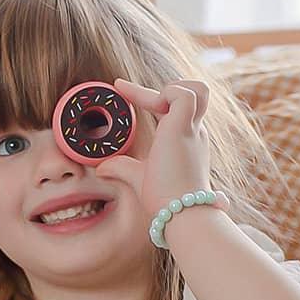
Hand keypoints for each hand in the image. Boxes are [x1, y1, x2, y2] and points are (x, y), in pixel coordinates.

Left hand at [96, 78, 226, 218]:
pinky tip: (153, 109)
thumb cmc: (165, 200)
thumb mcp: (139, 177)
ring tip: (148, 105)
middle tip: (132, 95)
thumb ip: (122, 168)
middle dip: (169, 89)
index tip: (120, 88)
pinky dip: (168, 94)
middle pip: (195, 94)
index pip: (174, 109)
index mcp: (184, 141)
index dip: (150, 97)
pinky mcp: (184, 127)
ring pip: (197, 89)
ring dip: (173, 88)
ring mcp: (191, 128)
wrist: (180, 211)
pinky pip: (184, 94)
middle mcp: (193, 132)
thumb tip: (101, 168)